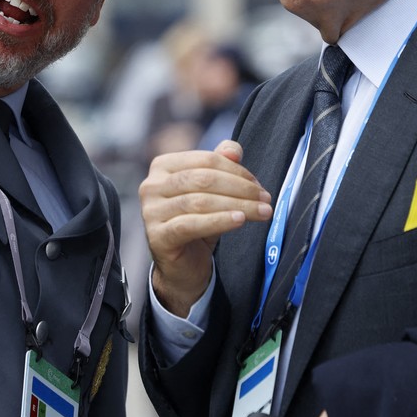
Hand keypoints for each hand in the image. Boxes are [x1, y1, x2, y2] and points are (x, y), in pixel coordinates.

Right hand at [140, 139, 270, 315]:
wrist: (182, 266)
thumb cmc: (197, 224)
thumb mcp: (211, 192)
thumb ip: (220, 167)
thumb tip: (233, 150)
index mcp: (162, 166)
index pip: (206, 160)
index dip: (237, 170)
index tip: (259, 185)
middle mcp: (151, 185)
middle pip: (203, 179)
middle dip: (240, 188)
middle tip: (265, 199)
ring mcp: (151, 211)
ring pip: (200, 201)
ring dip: (237, 205)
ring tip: (261, 212)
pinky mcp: (157, 235)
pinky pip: (192, 224)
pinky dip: (219, 221)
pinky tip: (239, 220)